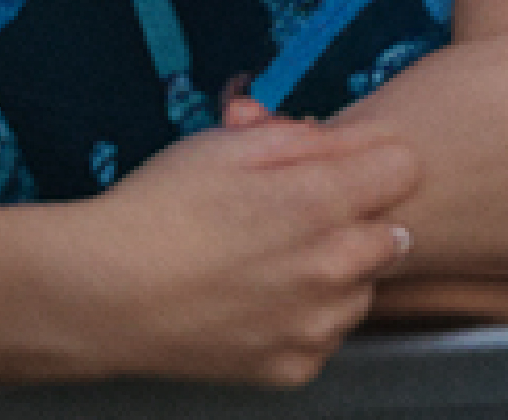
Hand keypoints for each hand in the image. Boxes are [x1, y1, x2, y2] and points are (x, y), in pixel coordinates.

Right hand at [71, 108, 421, 383]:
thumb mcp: (232, 144)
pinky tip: (261, 301)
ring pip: (362, 289)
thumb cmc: (161, 206)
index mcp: (321, 201)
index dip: (371, 159)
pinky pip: (326, 336)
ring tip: (275, 260)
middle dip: (359, 217)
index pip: (404, 168)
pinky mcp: (290, 368)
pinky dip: (308, 319)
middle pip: (391, 233)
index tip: (337, 164)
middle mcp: (331, 269)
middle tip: (298, 214)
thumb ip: (309, 138)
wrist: (102, 295)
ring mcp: (312, 327)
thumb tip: (361, 140)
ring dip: (339, 273)